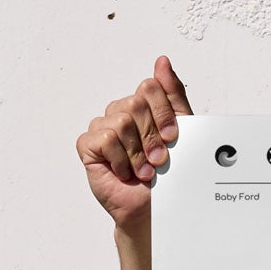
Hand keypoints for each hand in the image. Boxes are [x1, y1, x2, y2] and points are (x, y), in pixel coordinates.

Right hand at [76, 56, 192, 232]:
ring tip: (143, 171)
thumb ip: (173, 94)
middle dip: (152, 137)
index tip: (173, 139)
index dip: (163, 114)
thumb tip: (162, 60)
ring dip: (138, 153)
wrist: (156, 208)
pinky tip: (124, 173)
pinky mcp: (88, 146)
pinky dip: (120, 160)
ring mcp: (102, 127)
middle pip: (135, 103)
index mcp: (142, 105)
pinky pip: (104, 139)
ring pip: (121, 121)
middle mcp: (120, 112)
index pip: (150, 87)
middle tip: (158, 160)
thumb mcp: (183, 131)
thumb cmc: (169, 174)